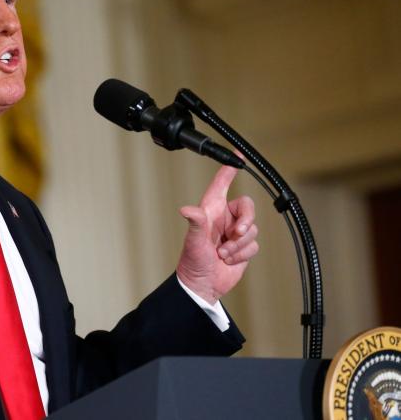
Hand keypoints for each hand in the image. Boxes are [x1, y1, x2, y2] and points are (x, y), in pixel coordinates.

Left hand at [175, 163, 258, 304]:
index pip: (222, 184)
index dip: (229, 170)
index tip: (237, 156)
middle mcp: (223, 219)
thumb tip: (186, 209)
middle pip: (247, 207)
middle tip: (236, 233)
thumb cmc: (193, 261)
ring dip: (238, 245)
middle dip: (245, 221)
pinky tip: (228, 261)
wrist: (202, 285)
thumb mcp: (193, 241)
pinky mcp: (242, 248)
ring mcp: (233, 233)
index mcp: (210, 211)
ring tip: (222, 254)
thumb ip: (195, 223)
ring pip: (252, 229)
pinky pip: (254, 245)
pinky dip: (242, 255)